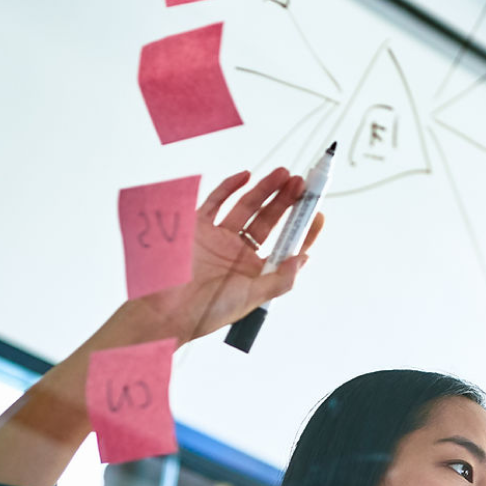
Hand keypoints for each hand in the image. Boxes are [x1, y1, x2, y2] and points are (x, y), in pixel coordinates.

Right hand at [124, 167, 326, 344]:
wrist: (168, 310)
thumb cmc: (210, 310)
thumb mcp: (252, 297)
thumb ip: (280, 279)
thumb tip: (304, 258)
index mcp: (255, 268)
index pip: (285, 244)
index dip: (302, 229)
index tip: (317, 213)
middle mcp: (239, 250)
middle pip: (268, 220)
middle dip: (286, 201)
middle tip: (301, 184)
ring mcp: (219, 236)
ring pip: (246, 206)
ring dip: (265, 190)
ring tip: (285, 175)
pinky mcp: (197, 227)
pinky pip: (215, 202)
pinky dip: (229, 187)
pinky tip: (246, 176)